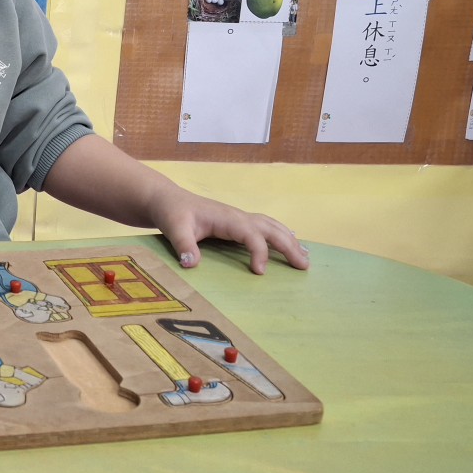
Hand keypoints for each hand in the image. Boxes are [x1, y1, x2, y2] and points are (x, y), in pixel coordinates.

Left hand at [149, 187, 309, 275]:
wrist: (166, 199)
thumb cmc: (171, 213)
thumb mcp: (174, 228)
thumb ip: (183, 245)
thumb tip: (191, 264)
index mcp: (226, 218)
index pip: (251, 234)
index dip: (259, 252)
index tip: (259, 273)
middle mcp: (238, 216)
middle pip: (270, 229)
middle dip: (289, 246)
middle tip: (304, 266)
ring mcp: (239, 218)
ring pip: (271, 226)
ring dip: (289, 240)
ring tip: (306, 258)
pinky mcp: (237, 222)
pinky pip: (264, 227)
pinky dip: (281, 235)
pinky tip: (292, 243)